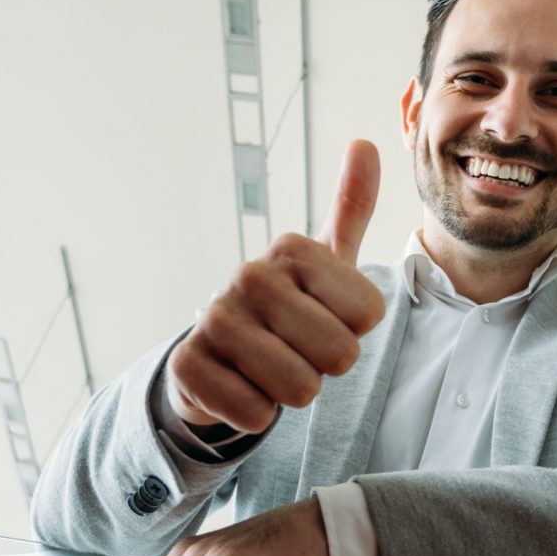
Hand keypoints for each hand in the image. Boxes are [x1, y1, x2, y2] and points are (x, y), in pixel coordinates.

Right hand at [167, 139, 384, 431]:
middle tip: (299, 350)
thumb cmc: (287, 308)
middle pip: (340, 355)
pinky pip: (255, 414)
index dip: (354, 330)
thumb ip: (350, 208)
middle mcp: (250, 275)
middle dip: (325, 367)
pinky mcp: (187, 364)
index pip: (369, 315)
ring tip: (271, 369)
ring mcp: (214, 319)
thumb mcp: (323, 262)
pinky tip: (241, 387)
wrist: (219, 350)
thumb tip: (365, 142)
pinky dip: (256, 413)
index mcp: (293, 249)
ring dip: (292, 392)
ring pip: (298, 389)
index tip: (326, 318)